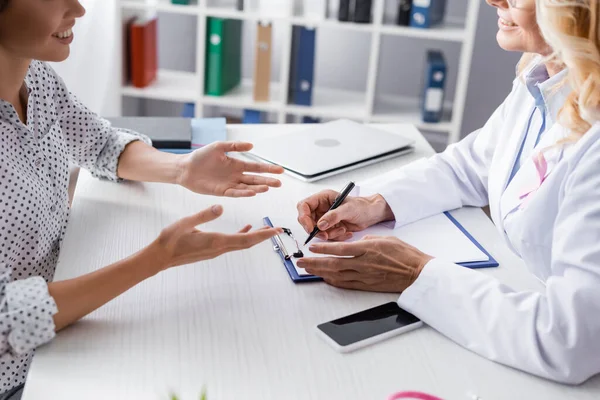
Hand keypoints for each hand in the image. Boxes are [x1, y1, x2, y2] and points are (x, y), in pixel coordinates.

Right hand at [151, 205, 281, 268]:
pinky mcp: (211, 249)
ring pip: (240, 243)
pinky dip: (241, 235)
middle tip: (277, 230)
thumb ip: (204, 214)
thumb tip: (221, 206)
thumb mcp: (186, 222)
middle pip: (247, 243)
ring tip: (265, 228)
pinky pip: (232, 243)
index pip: (245, 239)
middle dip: (263, 236)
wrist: (160, 257)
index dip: (262, 235)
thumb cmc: (171, 240)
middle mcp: (219, 248)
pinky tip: (245, 228)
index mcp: (216, 241)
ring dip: (253, 236)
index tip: (276, 231)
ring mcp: (215, 250)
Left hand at [177, 142, 283, 196]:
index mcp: (237, 165)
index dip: (268, 169)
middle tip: (279, 182)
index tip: (280, 170)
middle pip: (255, 179)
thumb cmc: (201, 156)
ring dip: (258, 188)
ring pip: (247, 187)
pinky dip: (244, 193)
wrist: (185, 167)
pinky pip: (235, 193)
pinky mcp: (221, 191)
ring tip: (268, 187)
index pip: (256, 167)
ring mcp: (230, 184)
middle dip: (268, 180)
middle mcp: (236, 176)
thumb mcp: (219, 146)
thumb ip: (235, 146)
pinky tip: (252, 192)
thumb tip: (251, 145)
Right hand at [296, 190, 394, 240]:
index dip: (304, 217)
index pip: (304, 206)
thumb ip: (333, 216)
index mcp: (322, 198)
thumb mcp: (348, 209)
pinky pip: (326, 235)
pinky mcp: (330, 227)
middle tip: (325, 235)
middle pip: (307, 220)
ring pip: (317, 231)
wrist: (372, 214)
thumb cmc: (362, 206)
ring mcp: (325, 218)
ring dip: (328, 234)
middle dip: (316, 230)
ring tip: (342, 230)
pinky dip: (335, 237)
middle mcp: (321, 208)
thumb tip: (320, 225)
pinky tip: (345, 231)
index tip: (310, 228)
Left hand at [296, 236, 432, 291]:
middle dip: (314, 263)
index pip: (340, 248)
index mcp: (368, 248)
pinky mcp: (367, 285)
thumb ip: (368, 240)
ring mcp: (365, 276)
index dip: (324, 249)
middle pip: (333, 264)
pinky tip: (325, 279)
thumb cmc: (405, 255)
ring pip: (337, 275)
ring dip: (320, 273)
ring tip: (307, 270)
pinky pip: (346, 284)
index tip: (311, 247)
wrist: (418, 273)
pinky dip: (333, 281)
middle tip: (301, 262)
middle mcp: (364, 263)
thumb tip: (356, 241)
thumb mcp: (386, 239)